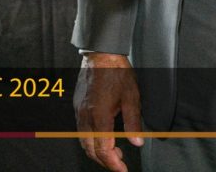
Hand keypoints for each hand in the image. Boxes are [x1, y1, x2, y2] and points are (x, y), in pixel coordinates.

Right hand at [75, 53, 142, 171]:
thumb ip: (133, 123)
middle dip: (105, 161)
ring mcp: (79, 113)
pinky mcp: (77, 108)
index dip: (114, 163)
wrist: (101, 55)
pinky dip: (91, 141)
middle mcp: (86, 117)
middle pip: (91, 150)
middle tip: (120, 162)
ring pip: (84, 143)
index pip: (104, 150)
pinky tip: (102, 138)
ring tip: (114, 151)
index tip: (123, 169)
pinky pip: (81, 132)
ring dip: (97, 152)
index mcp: (100, 116)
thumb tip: (138, 143)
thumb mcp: (132, 98)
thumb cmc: (117, 73)